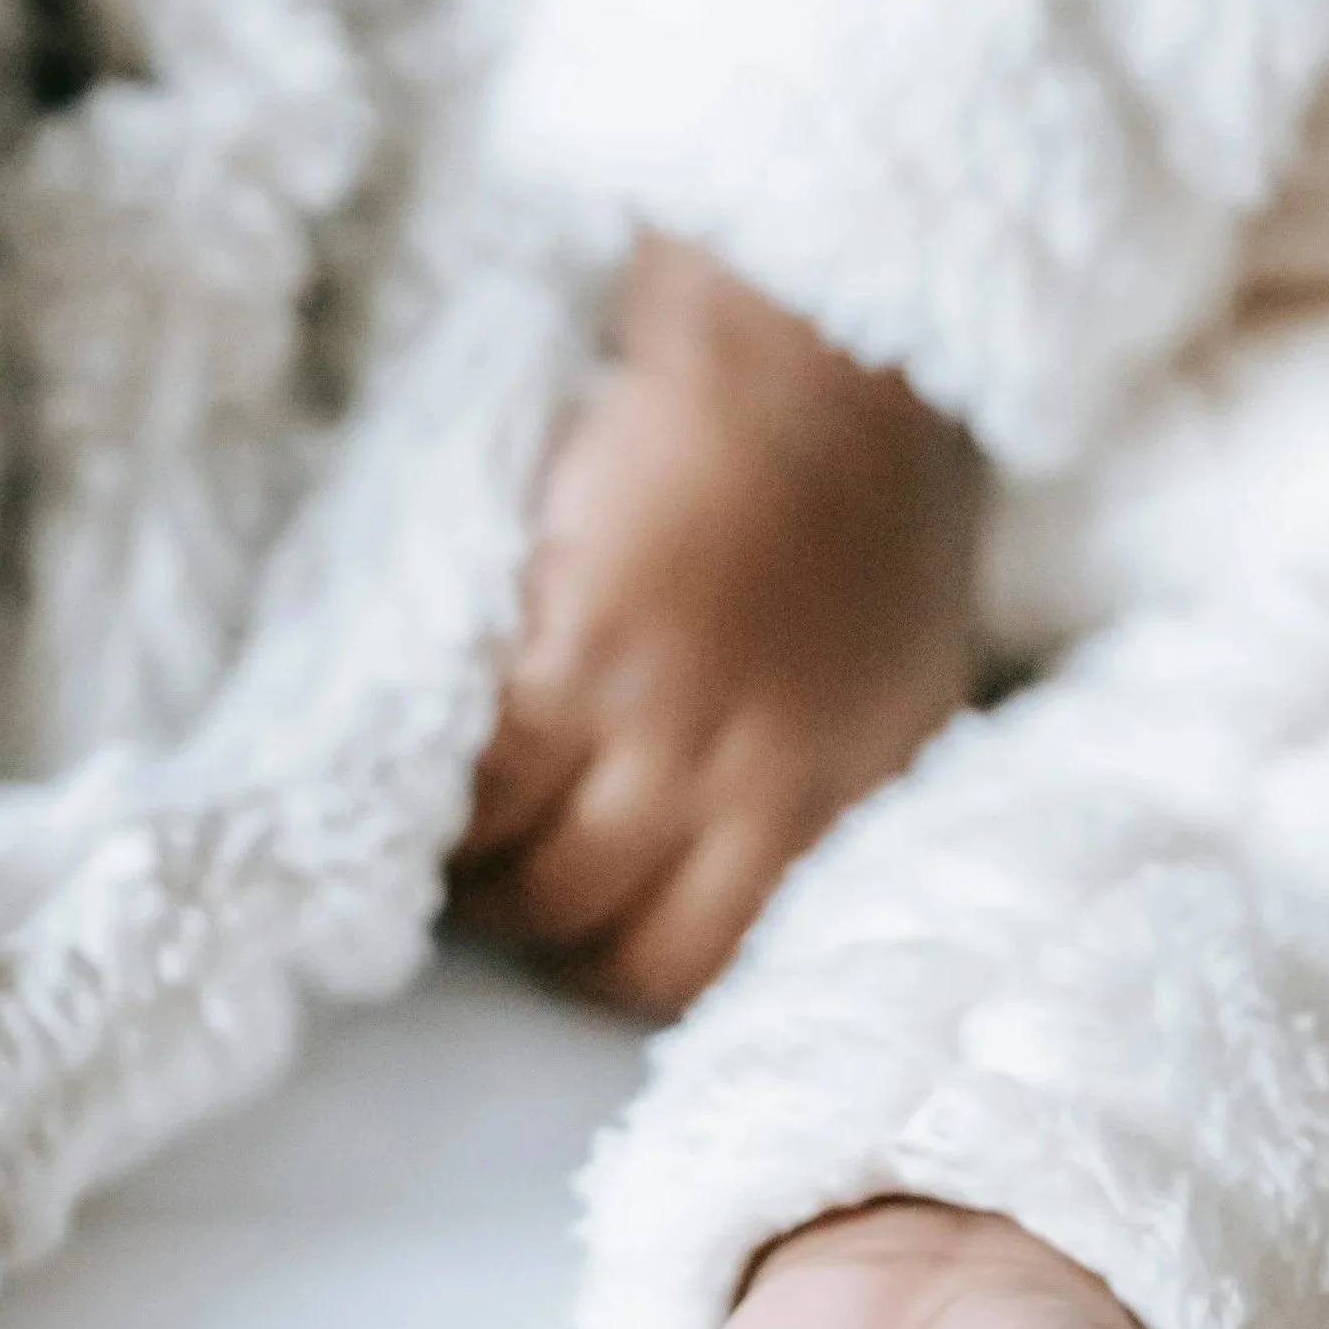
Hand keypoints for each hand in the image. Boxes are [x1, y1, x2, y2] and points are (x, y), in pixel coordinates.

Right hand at [451, 234, 982, 1016]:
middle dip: (531, 922)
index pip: (693, 967)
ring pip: (530, 878)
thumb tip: (751, 863)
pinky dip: (446, 786)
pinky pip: (484, 779)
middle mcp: (754, 790)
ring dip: (472, 864)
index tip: (573, 925)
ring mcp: (665, 729)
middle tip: (490, 868)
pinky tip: (431, 754)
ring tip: (450, 817)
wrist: (825, 360)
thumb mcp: (897, 681)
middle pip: (596, 936)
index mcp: (837, 805)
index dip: (610, 961)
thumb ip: (827, 785)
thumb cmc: (866, 504)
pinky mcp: (579, 653)